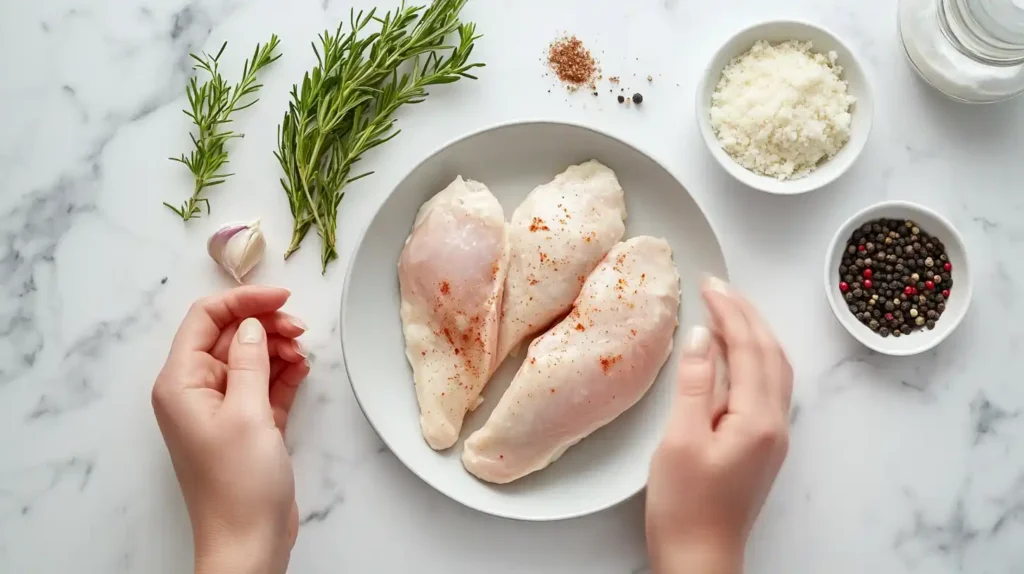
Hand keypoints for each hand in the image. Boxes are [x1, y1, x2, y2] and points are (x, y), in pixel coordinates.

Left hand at [152, 286, 310, 573]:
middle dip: (265, 325)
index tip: (283, 297)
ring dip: (277, 349)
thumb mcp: (248, 413)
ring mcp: (222, 408)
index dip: (243, 301)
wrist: (249, 542)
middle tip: (300, 330)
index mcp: (181, 382)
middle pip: (229, 336)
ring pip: (250, 358)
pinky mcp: (246, 425)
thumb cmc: (239, 483)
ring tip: (303, 354)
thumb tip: (252, 325)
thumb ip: (250, 360)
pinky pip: (262, 385)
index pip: (205, 319)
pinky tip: (302, 369)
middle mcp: (195, 390)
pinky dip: (282, 374)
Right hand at [646, 277, 792, 573]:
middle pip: (770, 354)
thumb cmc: (685, 506)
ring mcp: (773, 437)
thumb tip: (700, 336)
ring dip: (754, 334)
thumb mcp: (680, 440)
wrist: (700, 559)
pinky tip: (733, 356)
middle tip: (718, 287)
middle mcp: (775, 424)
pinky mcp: (762, 447)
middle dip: (746, 315)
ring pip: (774, 370)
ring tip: (727, 310)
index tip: (708, 283)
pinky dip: (753, 360)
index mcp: (757, 419)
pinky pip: (767, 388)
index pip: (748, 348)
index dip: (729, 311)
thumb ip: (694, 384)